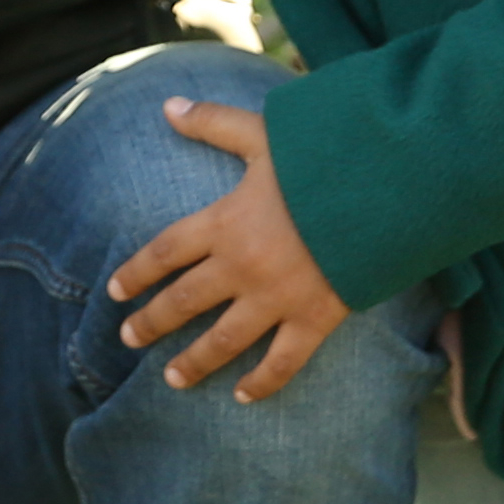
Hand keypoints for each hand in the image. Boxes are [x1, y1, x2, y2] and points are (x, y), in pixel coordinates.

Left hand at [104, 97, 358, 402]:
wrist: (387, 188)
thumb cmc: (324, 157)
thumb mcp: (265, 134)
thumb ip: (214, 123)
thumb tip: (168, 106)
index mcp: (225, 221)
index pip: (165, 252)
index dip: (137, 272)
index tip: (116, 291)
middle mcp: (242, 265)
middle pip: (184, 301)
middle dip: (151, 322)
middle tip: (129, 338)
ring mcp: (277, 297)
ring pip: (223, 340)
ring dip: (194, 361)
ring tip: (170, 378)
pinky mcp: (315, 318)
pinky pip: (282, 362)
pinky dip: (262, 383)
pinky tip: (242, 397)